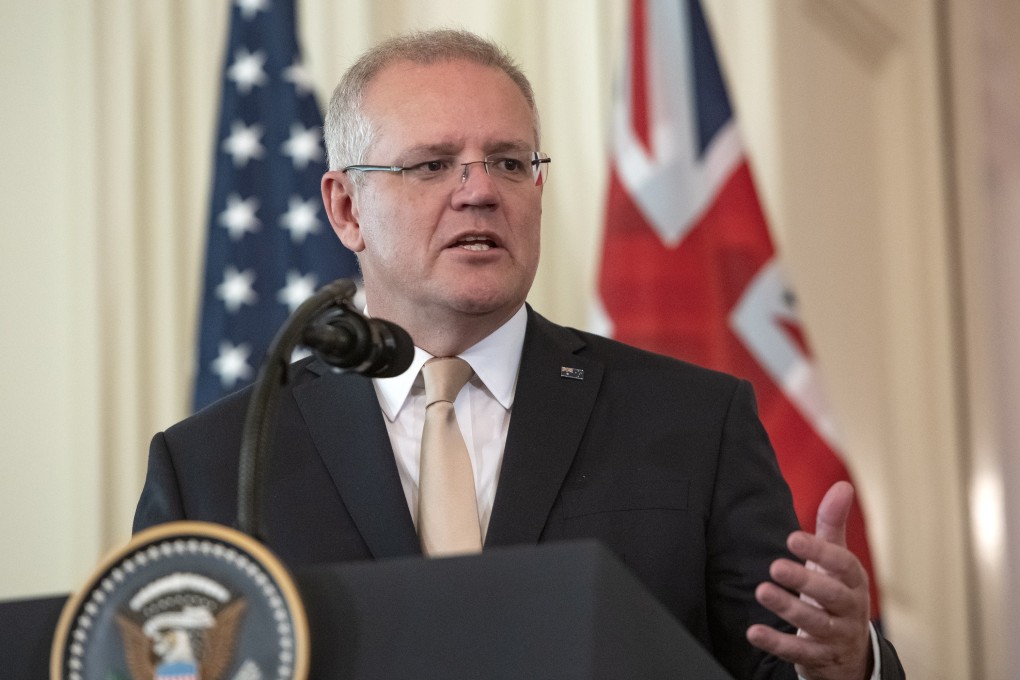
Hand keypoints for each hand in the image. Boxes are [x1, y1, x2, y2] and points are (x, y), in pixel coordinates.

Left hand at [746, 481, 872, 679]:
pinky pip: (799, 652)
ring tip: (762, 591)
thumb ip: (833, 524)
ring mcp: (836, 635)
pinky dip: (776, 643)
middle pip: (832, 596)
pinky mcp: (820, 658)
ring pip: (816, 624)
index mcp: (853, 581)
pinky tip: (754, 631)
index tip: (792, 538)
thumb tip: (842, 485)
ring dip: (788, 608)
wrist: (849, 652)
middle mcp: (849, 608)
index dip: (820, 551)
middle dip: (805, 581)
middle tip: (775, 566)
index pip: (842, 565)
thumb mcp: (837, 561)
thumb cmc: (836, 593)